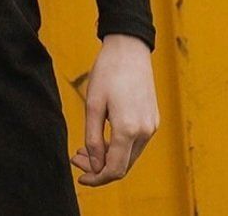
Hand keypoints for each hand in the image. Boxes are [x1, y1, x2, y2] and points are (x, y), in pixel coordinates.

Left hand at [70, 33, 158, 185]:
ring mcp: (151, 127)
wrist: (129, 50)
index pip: (114, 169)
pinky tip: (101, 139)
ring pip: (129, 156)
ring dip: (107, 157)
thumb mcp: (93, 104)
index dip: (96, 177)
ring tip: (83, 149)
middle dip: (98, 167)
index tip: (79, 176)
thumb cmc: (107, 72)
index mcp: (128, 129)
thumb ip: (93, 137)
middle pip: (123, 166)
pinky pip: (135, 144)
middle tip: (75, 158)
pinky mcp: (152, 120)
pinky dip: (118, 147)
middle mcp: (145, 133)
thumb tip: (94, 164)